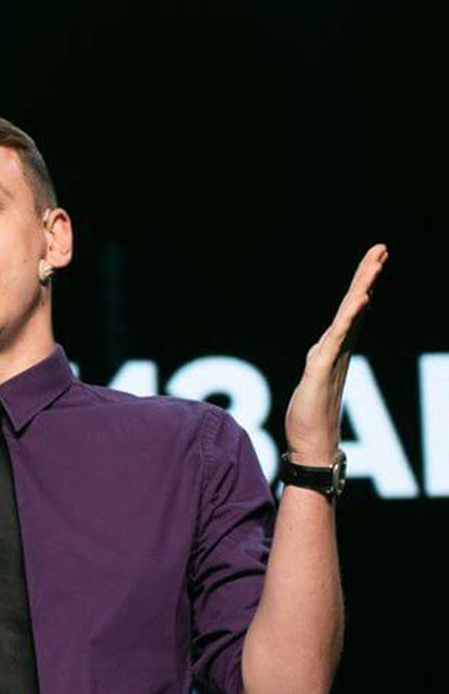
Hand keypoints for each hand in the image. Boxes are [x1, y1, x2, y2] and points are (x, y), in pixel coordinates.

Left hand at [284, 243, 388, 465]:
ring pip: (348, 316)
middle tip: (382, 249)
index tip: (375, 258)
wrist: (311, 444)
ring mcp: (331, 358)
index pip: (350, 309)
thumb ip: (320, 359)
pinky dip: (349, 318)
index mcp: (334, 348)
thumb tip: (322, 349)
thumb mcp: (312, 378)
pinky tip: (360, 300)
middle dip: (367, 275)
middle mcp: (337, 349)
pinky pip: (336, 338)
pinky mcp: (321, 369)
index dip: (361, 283)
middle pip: (354, 305)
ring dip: (362, 288)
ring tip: (375, 264)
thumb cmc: (310, 415)